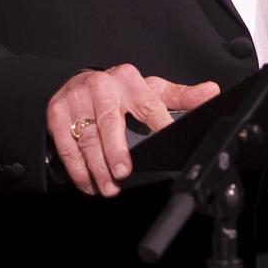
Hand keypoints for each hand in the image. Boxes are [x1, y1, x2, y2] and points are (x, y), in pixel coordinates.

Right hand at [46, 65, 219, 196]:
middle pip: (110, 122)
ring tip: (108, 187)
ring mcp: (76, 98)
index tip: (167, 141)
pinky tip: (88, 182)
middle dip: (116, 150)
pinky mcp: (57, 112)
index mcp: (130, 80)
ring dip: (96, 167)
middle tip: (122, 173)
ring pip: (86, 137)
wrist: (78, 81)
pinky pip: (66, 144)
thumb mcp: (151, 90)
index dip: (159, 125)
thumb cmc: (119, 91)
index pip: (148, 105)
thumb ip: (182, 96)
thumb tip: (211, 92)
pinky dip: (77, 168)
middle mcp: (102, 86)